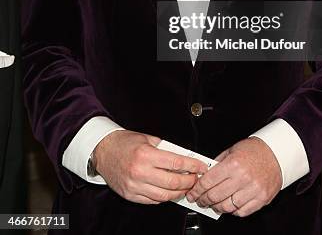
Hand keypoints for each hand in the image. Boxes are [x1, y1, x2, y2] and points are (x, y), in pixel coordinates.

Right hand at [93, 130, 207, 203]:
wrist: (103, 150)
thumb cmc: (124, 142)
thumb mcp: (146, 138)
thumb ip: (164, 148)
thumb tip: (183, 157)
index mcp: (146, 155)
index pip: (176, 164)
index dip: (192, 166)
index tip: (200, 167)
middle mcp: (140, 172)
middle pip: (172, 183)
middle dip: (188, 181)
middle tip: (195, 178)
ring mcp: (134, 185)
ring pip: (164, 196)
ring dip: (178, 192)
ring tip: (184, 187)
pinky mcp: (130, 195)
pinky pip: (152, 200)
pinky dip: (164, 198)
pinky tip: (169, 192)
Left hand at [186, 137, 281, 216]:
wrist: (276, 153)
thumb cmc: (254, 150)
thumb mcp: (232, 150)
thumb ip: (218, 164)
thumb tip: (204, 175)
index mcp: (234, 164)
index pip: (209, 181)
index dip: (197, 189)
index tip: (193, 193)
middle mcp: (243, 178)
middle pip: (216, 196)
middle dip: (204, 200)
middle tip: (200, 200)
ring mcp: (253, 190)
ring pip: (227, 207)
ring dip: (217, 207)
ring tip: (213, 204)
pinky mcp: (261, 199)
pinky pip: (242, 211)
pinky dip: (232, 211)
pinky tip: (229, 205)